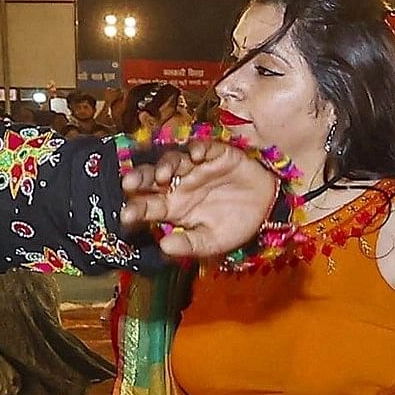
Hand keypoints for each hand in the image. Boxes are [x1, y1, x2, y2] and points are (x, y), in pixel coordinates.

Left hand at [125, 134, 278, 261]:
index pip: (147, 206)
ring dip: (165, 165)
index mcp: (172, 207)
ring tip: (164, 175)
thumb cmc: (235, 226)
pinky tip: (198, 156)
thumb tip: (164, 247)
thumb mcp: (212, 242)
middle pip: (151, 178)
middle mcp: (178, 184)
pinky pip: (203, 147)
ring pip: (173, 160)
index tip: (127, 216)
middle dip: (139, 178)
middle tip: (129, 183)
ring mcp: (196, 168)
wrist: (267, 210)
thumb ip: (189, 244)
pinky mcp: (216, 154)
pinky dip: (199, 149)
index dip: (135, 209)